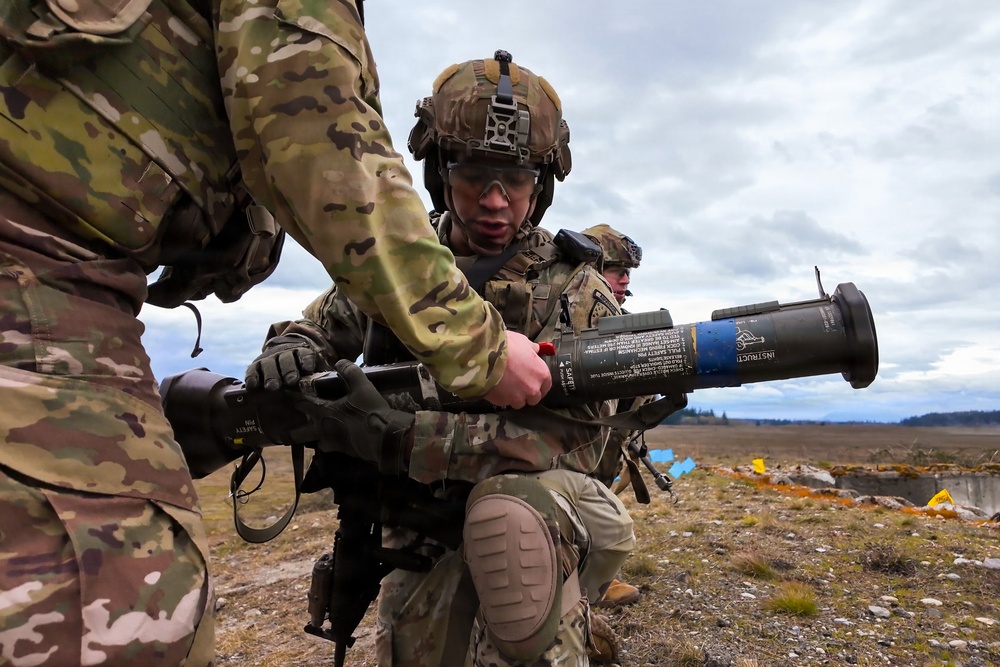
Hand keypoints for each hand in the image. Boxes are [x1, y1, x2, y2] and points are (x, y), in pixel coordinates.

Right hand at [245, 335, 328, 390]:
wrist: (282, 358)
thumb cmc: (302, 371)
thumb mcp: (314, 371)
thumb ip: (321, 378)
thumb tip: (331, 389)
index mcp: (301, 353)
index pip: (305, 354)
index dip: (306, 360)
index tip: (308, 369)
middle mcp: (284, 353)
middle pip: (286, 359)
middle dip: (289, 370)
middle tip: (291, 381)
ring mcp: (269, 358)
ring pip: (269, 364)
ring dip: (271, 375)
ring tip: (273, 387)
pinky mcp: (256, 365)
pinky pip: (252, 370)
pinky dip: (252, 377)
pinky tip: (253, 386)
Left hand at [295, 359, 414, 474]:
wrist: (384, 438)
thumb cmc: (370, 411)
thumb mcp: (362, 386)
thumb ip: (350, 372)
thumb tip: (340, 362)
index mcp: (324, 412)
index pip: (303, 404)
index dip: (294, 399)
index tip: (286, 395)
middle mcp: (323, 429)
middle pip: (299, 434)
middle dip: (291, 433)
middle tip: (283, 433)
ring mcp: (333, 443)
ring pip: (315, 443)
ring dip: (312, 438)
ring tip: (313, 434)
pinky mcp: (344, 451)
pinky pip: (330, 448)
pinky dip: (329, 443)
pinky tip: (335, 437)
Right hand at [483, 331, 551, 408]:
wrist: (485, 357)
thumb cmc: (506, 347)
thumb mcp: (522, 341)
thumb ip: (531, 348)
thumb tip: (535, 349)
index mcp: (541, 374)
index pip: (546, 385)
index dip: (540, 383)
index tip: (534, 381)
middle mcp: (533, 389)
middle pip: (534, 398)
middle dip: (527, 392)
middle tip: (518, 383)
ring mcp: (518, 398)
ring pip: (519, 402)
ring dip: (514, 396)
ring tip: (505, 386)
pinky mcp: (504, 402)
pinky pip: (505, 402)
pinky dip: (502, 397)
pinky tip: (496, 387)